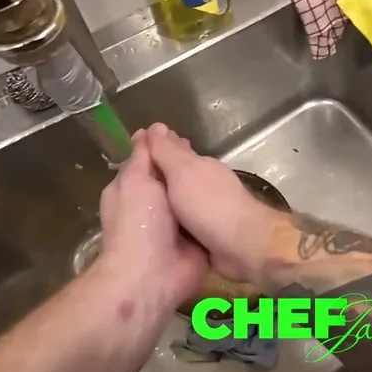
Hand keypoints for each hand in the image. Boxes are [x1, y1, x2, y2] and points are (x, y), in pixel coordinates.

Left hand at [97, 132, 207, 310]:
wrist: (152, 274)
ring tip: (222, 169)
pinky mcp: (197, 242)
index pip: (150, 163)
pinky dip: (217, 211)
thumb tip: (145, 131)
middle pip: (174, 180)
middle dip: (188, 167)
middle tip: (205, 152)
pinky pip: (209, 220)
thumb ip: (143, 156)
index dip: (164, 149)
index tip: (181, 135)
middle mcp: (155, 206)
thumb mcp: (134, 180)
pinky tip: (232, 195)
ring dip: (205, 187)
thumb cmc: (138, 222)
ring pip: (193, 198)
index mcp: (134, 191)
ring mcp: (177, 225)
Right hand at [142, 123, 281, 283]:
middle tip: (130, 177)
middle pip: (176, 174)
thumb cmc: (209, 206)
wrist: (241, 245)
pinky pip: (183, 223)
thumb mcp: (183, 172)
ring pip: (179, 199)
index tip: (131, 147)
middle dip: (157, 173)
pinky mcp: (208, 233)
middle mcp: (204, 184)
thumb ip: (167, 152)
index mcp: (199, 165)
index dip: (153, 147)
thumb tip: (155, 125)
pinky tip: (158, 225)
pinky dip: (172, 221)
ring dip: (163, 199)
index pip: (173, 149)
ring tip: (138, 203)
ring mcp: (208, 209)